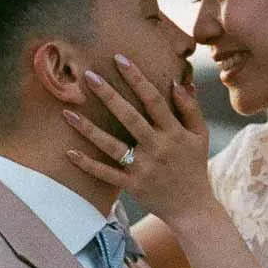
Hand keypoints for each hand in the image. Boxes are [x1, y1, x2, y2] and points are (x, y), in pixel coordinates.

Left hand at [64, 58, 213, 228]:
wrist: (193, 208)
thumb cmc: (194, 166)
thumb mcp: (200, 135)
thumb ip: (190, 108)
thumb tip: (178, 81)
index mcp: (174, 132)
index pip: (154, 99)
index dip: (137, 78)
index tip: (120, 59)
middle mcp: (157, 148)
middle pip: (130, 117)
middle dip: (109, 95)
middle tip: (89, 76)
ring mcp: (143, 168)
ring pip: (112, 146)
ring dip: (88, 129)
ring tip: (67, 112)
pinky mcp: (132, 186)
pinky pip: (106, 174)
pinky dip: (88, 164)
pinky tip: (69, 152)